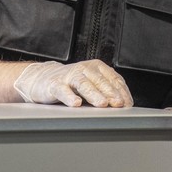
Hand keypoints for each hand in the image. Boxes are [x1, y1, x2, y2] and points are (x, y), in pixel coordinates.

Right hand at [13, 60, 132, 107]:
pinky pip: (63, 90)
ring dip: (94, 94)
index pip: (113, 79)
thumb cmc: (71, 83)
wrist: (43, 79)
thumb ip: (106, 91)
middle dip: (111, 93)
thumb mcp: (91, 83)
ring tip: (102, 104)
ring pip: (84, 84)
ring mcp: (69, 76)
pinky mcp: (55, 84)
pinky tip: (76, 104)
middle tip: (119, 104)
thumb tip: (124, 105)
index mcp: (97, 67)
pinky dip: (69, 97)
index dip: (122, 91)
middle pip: (101, 81)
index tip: (128, 104)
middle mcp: (84, 69)